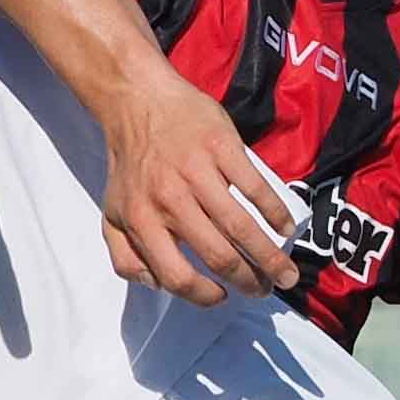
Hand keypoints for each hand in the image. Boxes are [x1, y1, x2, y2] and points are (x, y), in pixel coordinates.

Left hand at [95, 62, 296, 303]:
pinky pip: (255, 187)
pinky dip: (276, 212)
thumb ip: (125, 257)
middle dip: (249, 282)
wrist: (138, 102)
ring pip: (241, 227)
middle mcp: (170, 200)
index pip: (176, 275)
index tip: (222, 297)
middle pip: (218, 256)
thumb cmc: (131, 165)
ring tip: (286, 274)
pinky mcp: (222, 147)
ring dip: (270, 257)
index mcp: (142, 221)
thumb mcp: (112, 215)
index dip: (203, 296)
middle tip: (265, 290)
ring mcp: (198, 173)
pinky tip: (287, 227)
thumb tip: (155, 286)